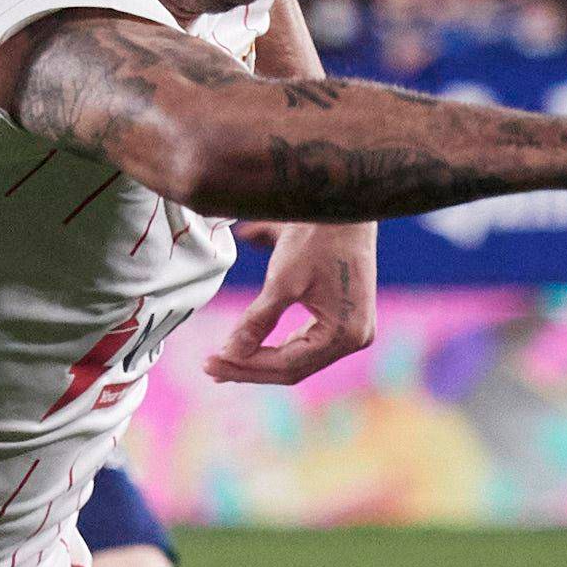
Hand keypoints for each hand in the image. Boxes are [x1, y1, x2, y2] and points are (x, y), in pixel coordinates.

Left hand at [204, 222, 377, 384]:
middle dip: (250, 367)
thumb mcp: (282, 280)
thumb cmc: (317, 235)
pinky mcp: (346, 318)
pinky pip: (306, 343)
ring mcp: (354, 330)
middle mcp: (355, 338)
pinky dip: (276, 346)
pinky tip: (249, 348)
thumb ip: (257, 321)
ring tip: (224, 361)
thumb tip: (229, 354)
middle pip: (293, 367)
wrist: (344, 199)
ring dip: (260, 359)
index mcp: (345, 333)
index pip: (287, 365)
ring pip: (298, 358)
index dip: (246, 366)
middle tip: (211, 367)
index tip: (211, 362)